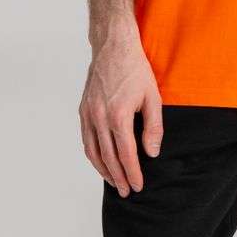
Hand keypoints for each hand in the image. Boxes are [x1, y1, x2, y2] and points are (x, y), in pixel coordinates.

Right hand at [78, 24, 163, 196]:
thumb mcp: (153, 96)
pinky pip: (86, 139)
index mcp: (119, 115)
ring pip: (93, 152)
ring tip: (115, 182)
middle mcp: (100, 117)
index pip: (126, 154)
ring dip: (103, 170)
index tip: (138, 186)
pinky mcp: (83, 109)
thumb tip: (151, 153)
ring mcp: (88, 114)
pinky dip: (93, 154)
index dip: (133, 173)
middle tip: (127, 191)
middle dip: (119, 177)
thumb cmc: (135, 69)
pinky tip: (101, 161)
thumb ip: (153, 126)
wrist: (113, 46)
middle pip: (108, 157)